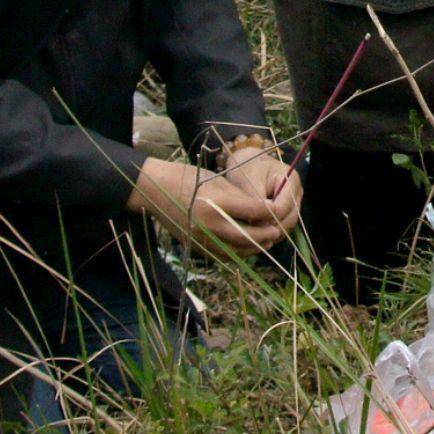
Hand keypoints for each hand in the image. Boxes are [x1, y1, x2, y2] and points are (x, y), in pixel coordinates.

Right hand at [126, 157, 290, 256]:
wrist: (155, 190)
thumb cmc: (188, 178)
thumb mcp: (217, 181)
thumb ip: (240, 198)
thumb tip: (264, 210)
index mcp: (215, 203)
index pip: (252, 211)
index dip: (268, 211)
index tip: (278, 209)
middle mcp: (208, 225)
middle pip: (248, 236)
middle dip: (265, 235)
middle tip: (277, 230)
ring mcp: (201, 240)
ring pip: (237, 250)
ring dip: (254, 247)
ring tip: (266, 240)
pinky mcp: (196, 248)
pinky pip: (223, 255)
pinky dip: (238, 252)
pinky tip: (246, 246)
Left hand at [223, 145, 302, 237]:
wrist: (247, 163)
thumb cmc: (247, 167)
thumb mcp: (249, 180)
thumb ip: (256, 201)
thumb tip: (259, 224)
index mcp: (290, 179)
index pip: (284, 206)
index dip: (270, 218)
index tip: (253, 224)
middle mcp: (297, 191)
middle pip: (290, 218)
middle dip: (273, 228)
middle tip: (254, 235)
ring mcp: (294, 202)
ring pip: (288, 224)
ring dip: (274, 232)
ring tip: (255, 236)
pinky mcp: (288, 210)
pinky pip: (284, 225)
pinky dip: (273, 231)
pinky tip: (259, 234)